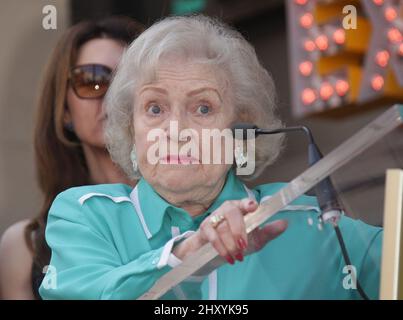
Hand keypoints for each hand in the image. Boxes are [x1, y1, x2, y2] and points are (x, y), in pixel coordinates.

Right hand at [173, 198, 287, 264]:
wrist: (215, 252)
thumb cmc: (237, 241)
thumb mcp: (256, 239)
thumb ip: (269, 231)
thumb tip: (285, 223)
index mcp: (242, 208)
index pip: (245, 202)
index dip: (248, 204)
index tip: (253, 207)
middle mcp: (227, 209)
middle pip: (232, 212)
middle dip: (238, 230)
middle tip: (244, 246)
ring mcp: (215, 217)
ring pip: (222, 227)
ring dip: (231, 244)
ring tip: (237, 256)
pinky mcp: (205, 228)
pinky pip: (213, 236)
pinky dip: (221, 249)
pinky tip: (229, 258)